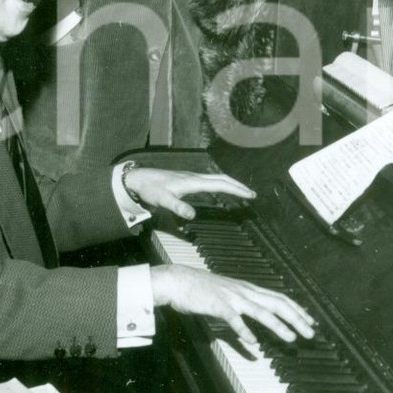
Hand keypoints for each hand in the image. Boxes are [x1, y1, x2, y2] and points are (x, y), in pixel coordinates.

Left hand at [124, 168, 254, 221]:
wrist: (140, 179)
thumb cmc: (151, 189)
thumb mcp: (163, 200)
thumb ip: (178, 207)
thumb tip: (193, 215)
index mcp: (193, 182)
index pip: (220, 184)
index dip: (236, 190)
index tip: (249, 195)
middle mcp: (195, 177)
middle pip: (222, 179)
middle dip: (239, 185)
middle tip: (252, 194)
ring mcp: (192, 177)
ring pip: (217, 178)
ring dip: (231, 184)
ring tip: (242, 192)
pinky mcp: (189, 180)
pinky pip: (211, 180)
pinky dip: (222, 184)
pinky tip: (222, 190)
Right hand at [150, 263, 315, 348]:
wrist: (178, 281)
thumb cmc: (201, 290)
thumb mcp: (227, 296)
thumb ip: (242, 310)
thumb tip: (253, 328)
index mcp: (248, 289)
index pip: (279, 298)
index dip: (297, 309)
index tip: (310, 321)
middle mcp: (244, 291)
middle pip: (277, 304)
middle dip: (297, 318)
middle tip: (311, 332)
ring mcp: (232, 297)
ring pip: (261, 311)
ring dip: (278, 325)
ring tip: (291, 339)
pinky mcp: (218, 305)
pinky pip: (234, 319)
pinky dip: (245, 330)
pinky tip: (253, 342)